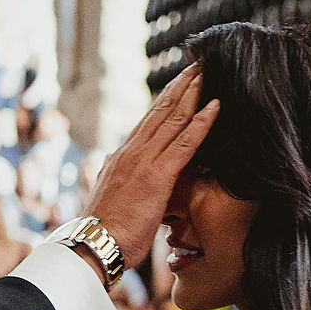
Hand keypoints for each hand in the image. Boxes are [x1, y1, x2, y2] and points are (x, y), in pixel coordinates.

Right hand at [81, 66, 219, 267]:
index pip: (148, 121)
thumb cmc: (104, 230)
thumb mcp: (111, 195)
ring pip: (173, 119)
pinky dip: (202, 123)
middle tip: (198, 65)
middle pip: (161, 111)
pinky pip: (185, 143)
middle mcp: (131, 151)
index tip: (179, 83)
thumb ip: (117, 176)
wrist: (94, 244)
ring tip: (207, 74)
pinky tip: (215, 107)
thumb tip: (115, 165)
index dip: (166, 100)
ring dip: (193, 94)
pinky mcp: (157, 176)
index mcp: (121, 155)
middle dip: (181, 86)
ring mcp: (144, 161)